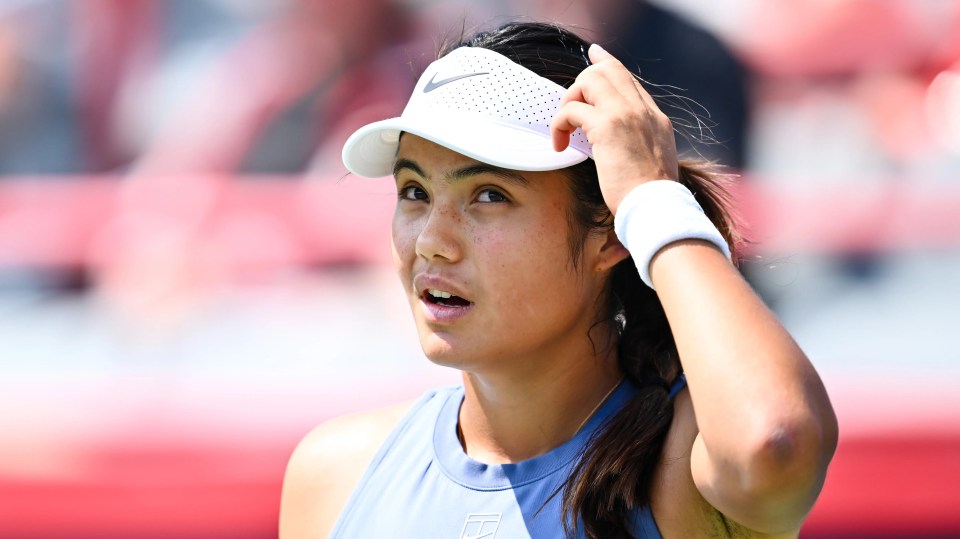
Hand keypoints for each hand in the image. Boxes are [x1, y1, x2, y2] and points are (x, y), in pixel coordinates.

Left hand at [551, 44, 678, 214]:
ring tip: (565, 130)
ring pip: (588, 79)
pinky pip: (571, 109)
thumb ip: (639, 146)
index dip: (607, 64)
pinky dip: (559, 124)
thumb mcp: (652, 164)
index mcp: (655, 118)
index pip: (628, 79)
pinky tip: (560, 145)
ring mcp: (626, 114)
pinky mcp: (607, 126)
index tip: (594, 55)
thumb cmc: (651, 198)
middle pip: (607, 70)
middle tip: (569, 111)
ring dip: (569, 101)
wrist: (658, 207)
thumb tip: (618, 147)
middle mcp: (642, 110)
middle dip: (580, 84)